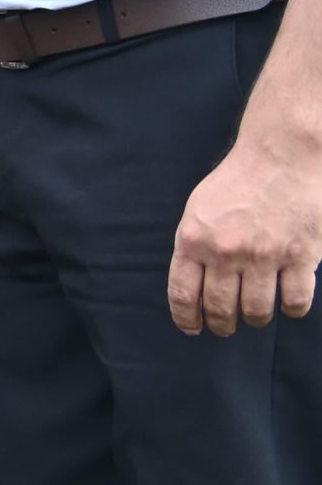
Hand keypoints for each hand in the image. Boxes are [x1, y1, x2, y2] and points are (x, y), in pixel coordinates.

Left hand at [169, 140, 321, 335]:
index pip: (183, 294)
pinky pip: (295, 301)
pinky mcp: (301, 256)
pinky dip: (291, 310)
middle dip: (222, 325)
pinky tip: (288, 304)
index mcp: (194, 240)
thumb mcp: (199, 210)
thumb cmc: (238, 182)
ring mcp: (264, 256)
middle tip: (227, 327)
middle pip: (220, 308)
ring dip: (255, 319)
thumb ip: (194, 246)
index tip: (193, 329)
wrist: (282, 156)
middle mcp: (226, 252)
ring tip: (256, 315)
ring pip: (257, 311)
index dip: (187, 319)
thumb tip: (193, 285)